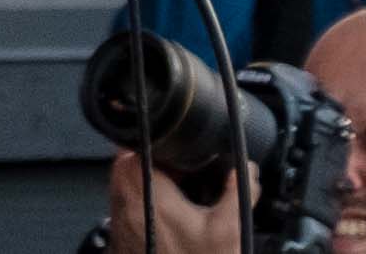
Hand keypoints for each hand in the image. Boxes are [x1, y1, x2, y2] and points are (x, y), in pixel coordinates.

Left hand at [101, 149, 239, 253]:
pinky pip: (136, 196)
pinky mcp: (119, 223)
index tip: (196, 153)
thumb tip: (248, 170)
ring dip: (164, 181)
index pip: (152, 137)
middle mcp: (121, 188)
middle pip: (145, 154)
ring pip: (139, 174)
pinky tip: (179, 218)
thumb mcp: (228, 229)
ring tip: (190, 198)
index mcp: (142, 179)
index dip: (177, 142)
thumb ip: (239, 192)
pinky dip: (156, 199)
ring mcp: (117, 206)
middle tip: (196, 178)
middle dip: (172, 163)